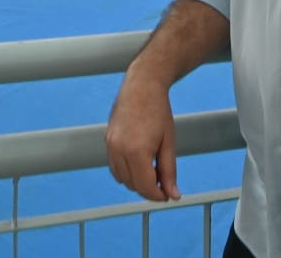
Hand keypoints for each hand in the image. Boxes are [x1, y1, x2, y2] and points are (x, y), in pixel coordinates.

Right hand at [105, 75, 180, 201]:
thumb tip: (173, 194)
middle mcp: (119, 149)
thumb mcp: (168, 143)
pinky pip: (114, 166)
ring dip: (136, 181)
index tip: (167, 195)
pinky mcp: (107, 140)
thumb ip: (169, 172)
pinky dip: (126, 171)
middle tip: (163, 182)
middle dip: (148, 189)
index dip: (158, 195)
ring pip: (121, 178)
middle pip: (133, 185)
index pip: (146, 187)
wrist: (142, 85)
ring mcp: (110, 144)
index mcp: (137, 151)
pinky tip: (140, 162)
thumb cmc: (157, 110)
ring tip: (153, 170)